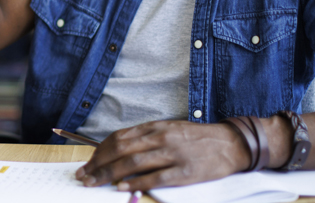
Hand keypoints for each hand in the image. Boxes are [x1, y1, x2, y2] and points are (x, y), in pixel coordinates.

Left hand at [75, 120, 250, 191]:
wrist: (230, 143)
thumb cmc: (196, 138)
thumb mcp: (168, 130)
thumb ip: (145, 138)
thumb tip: (118, 150)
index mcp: (155, 127)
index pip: (118, 138)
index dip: (99, 152)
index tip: (87, 164)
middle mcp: (161, 138)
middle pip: (121, 151)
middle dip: (98, 164)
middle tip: (84, 176)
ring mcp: (172, 154)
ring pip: (133, 164)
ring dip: (110, 174)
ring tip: (95, 183)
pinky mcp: (185, 172)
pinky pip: (156, 178)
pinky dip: (136, 183)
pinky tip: (122, 188)